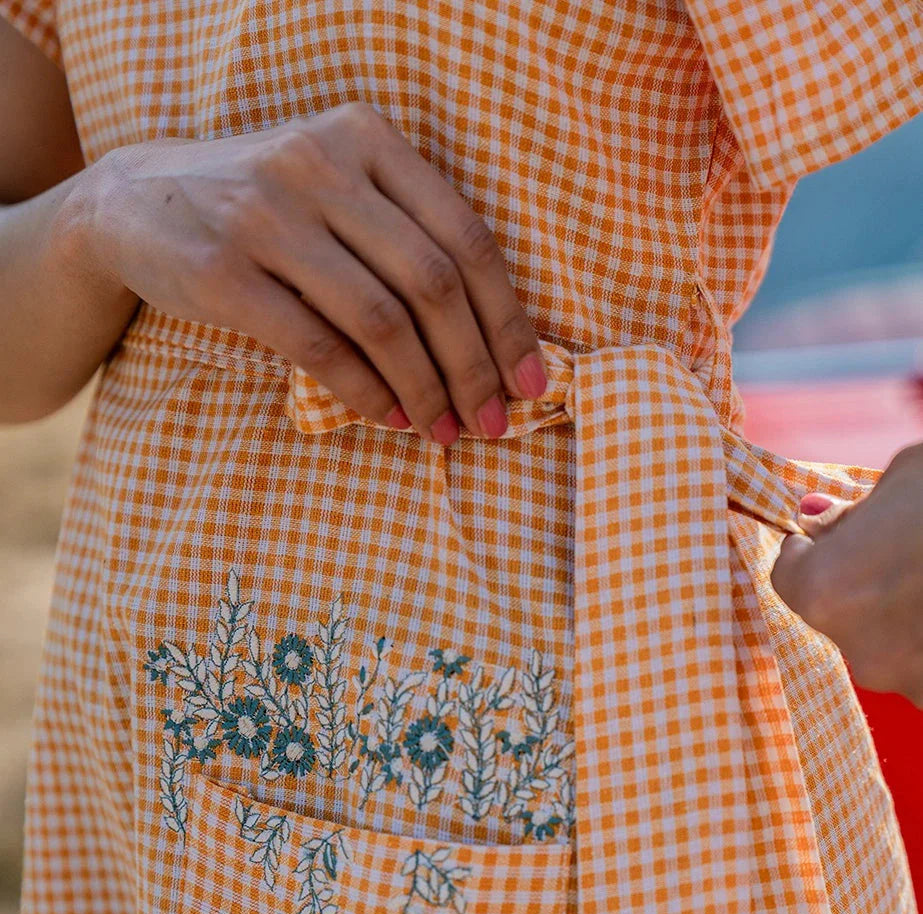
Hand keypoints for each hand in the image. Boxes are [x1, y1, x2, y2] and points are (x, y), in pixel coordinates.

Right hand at [80, 102, 548, 442]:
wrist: (132, 202)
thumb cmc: (264, 209)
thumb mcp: (335, 188)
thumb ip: (404, 236)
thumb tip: (491, 342)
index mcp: (366, 136)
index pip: (466, 236)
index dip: (507, 318)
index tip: (533, 380)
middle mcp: (320, 163)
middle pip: (433, 282)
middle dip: (475, 366)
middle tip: (494, 421)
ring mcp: (267, 214)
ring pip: (381, 319)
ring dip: (425, 388)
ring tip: (444, 431)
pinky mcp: (224, 271)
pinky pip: (319, 346)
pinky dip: (366, 392)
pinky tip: (390, 418)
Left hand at [771, 441, 922, 706]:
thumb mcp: (904, 479)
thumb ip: (853, 510)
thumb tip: (816, 520)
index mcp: (825, 591)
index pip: (789, 574)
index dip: (810, 547)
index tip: (833, 530)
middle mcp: (859, 650)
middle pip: (840, 614)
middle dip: (863, 583)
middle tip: (906, 549)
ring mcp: (911, 681)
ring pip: (890, 644)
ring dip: (906, 616)